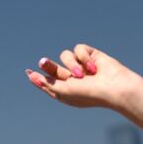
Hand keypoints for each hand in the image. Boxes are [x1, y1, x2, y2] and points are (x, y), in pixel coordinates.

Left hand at [25, 45, 142, 109]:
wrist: (114, 88)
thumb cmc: (89, 94)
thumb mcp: (63, 91)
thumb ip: (47, 84)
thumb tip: (31, 76)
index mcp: (65, 90)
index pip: (48, 80)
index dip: (38, 76)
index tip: (27, 72)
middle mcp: (72, 78)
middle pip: (52, 66)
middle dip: (48, 65)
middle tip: (43, 62)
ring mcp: (81, 66)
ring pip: (65, 56)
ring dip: (72, 65)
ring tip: (83, 75)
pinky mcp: (91, 55)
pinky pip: (79, 49)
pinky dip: (84, 58)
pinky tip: (93, 67)